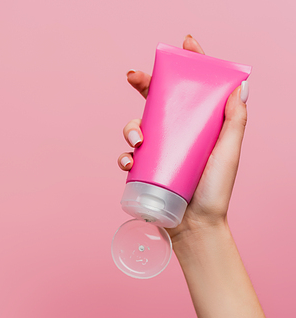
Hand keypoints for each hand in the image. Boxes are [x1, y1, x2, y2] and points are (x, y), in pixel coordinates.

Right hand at [117, 35, 249, 244]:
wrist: (194, 226)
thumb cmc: (215, 191)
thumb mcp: (228, 153)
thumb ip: (235, 122)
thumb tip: (240, 87)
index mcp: (197, 127)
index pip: (191, 91)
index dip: (187, 66)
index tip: (184, 45)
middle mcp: (175, 135)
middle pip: (156, 101)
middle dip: (143, 84)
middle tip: (134, 76)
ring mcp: (158, 152)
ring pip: (136, 126)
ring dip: (130, 126)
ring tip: (137, 140)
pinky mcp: (143, 169)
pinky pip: (127, 155)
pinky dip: (124, 156)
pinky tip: (129, 162)